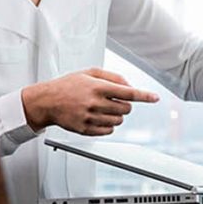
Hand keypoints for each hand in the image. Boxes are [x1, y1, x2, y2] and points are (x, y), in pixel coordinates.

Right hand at [19, 68, 158, 134]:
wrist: (47, 101)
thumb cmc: (68, 85)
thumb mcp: (90, 73)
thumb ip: (112, 77)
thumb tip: (129, 85)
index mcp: (97, 87)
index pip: (128, 92)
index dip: (144, 95)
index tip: (155, 98)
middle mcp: (94, 103)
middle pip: (126, 109)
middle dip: (125, 105)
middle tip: (113, 100)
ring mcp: (89, 117)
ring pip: (119, 120)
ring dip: (116, 115)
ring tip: (102, 108)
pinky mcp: (85, 129)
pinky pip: (108, 130)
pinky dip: (108, 125)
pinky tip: (98, 117)